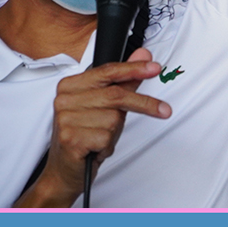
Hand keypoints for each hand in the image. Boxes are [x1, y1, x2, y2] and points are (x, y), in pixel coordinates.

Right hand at [29, 48, 170, 205]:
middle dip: (144, 104)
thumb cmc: (85, 136)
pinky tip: (96, 148)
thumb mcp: (105, 106)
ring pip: (113, 118)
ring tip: (102, 138)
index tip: (155, 68)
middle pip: (116, 95)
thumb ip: (124, 81)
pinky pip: (107, 137)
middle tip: (163, 110)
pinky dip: (108, 145)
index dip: (134, 69)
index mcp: (70, 86)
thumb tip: (143, 56)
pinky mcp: (71, 138)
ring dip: (116, 132)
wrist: (64, 170)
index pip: (108, 71)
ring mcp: (66, 119)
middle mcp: (64, 99)